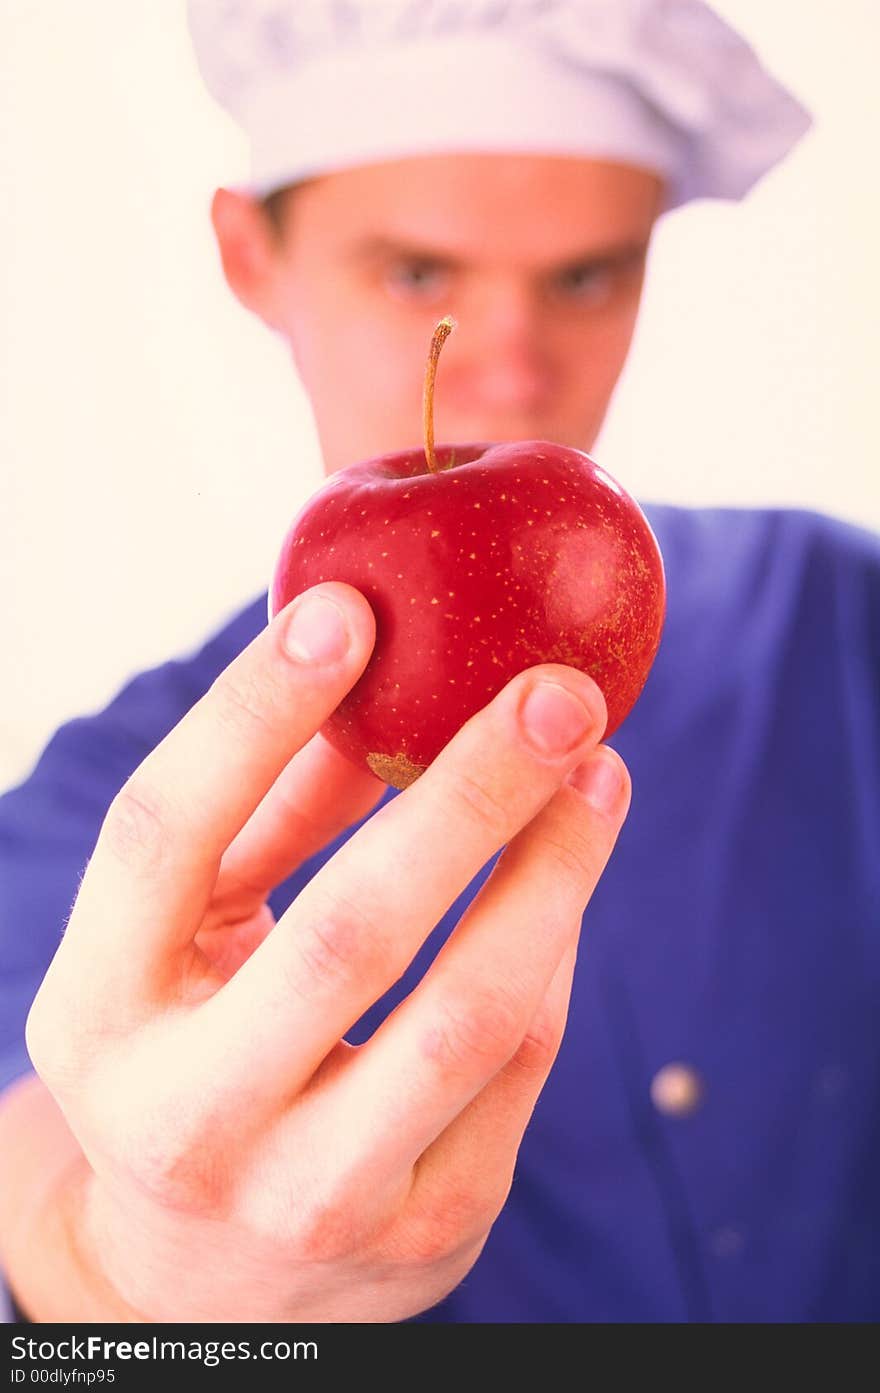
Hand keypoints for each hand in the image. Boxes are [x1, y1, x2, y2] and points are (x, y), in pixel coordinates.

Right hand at [25, 581, 629, 1322]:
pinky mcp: (428, 1230)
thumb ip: (267, 812)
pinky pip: (522, 1060)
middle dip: (472, 793)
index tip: (350, 609)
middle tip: (556, 691)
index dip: (252, 714)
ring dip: (555, 867)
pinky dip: (552, 945)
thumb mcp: (185, 939)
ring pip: (472, 1010)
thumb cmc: (194, 1052)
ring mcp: (315, 1192)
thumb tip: (381, 680)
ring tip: (598, 767)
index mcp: (100, 1016)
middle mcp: (190, 1120)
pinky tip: (565, 869)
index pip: (162, 837)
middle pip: (350, 930)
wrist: (211, 1275)